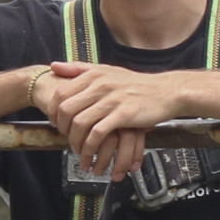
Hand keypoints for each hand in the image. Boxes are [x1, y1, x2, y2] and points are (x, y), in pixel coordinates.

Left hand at [39, 61, 182, 176]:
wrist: (166, 91)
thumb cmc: (136, 84)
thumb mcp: (107, 70)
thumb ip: (79, 69)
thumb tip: (53, 66)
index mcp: (93, 75)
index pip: (60, 94)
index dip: (53, 112)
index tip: (56, 123)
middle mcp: (100, 86)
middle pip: (66, 110)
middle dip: (62, 129)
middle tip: (65, 138)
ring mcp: (112, 100)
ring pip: (80, 123)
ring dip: (75, 141)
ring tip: (78, 150)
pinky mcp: (123, 115)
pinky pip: (97, 133)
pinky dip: (90, 146)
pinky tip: (90, 153)